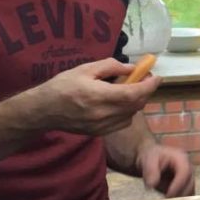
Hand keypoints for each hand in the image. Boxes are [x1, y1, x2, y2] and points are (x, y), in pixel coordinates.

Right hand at [27, 59, 159, 135]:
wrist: (43, 111)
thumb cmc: (63, 86)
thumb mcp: (85, 69)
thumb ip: (111, 67)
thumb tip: (132, 69)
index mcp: (98, 96)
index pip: (133, 93)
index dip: (149, 85)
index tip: (156, 76)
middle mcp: (102, 114)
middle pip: (136, 105)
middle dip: (145, 92)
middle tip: (145, 80)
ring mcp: (101, 126)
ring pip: (131, 115)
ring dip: (137, 102)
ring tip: (130, 90)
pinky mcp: (99, 133)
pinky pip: (122, 123)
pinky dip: (127, 112)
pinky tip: (119, 103)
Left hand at [135, 141, 195, 196]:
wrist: (152, 160)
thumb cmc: (151, 157)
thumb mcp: (148, 160)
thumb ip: (150, 171)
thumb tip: (152, 185)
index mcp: (181, 158)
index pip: (185, 172)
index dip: (178, 185)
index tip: (168, 195)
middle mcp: (188, 167)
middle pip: (190, 184)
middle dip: (180, 194)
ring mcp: (188, 177)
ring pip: (190, 192)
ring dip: (180, 199)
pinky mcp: (186, 186)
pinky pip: (187, 196)